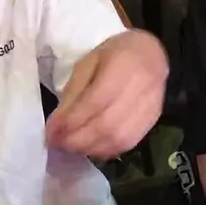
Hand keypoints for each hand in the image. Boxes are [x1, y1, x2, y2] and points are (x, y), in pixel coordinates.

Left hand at [46, 30, 167, 157]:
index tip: (51, 132)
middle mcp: (139, 91)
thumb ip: (74, 92)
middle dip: (77, 139)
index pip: (94, 102)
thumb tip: (57, 124)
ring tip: (72, 145)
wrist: (154, 54)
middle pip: (106, 125)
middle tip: (58, 142)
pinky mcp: (152, 122)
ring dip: (90, 148)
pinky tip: (92, 146)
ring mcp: (149, 109)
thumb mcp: (89, 62)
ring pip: (118, 139)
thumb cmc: (117, 54)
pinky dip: (106, 150)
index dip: (71, 121)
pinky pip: (128, 144)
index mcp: (121, 68)